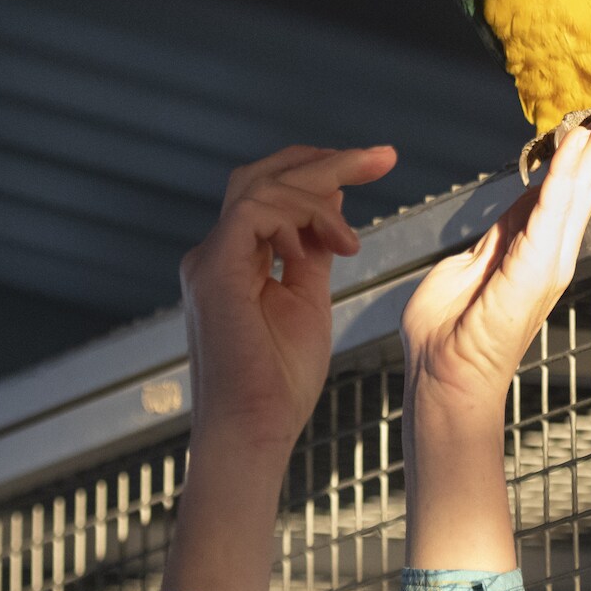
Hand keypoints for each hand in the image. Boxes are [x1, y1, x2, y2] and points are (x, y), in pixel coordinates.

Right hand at [180, 144, 398, 452]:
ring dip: (319, 197)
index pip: (270, 191)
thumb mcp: (307, 300)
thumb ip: (312, 252)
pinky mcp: (213, 272)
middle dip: (325, 161)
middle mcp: (215, 253)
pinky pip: (253, 213)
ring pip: (260, 187)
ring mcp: (209, 260)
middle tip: (382, 158)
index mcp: (234, 259)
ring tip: (351, 241)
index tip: (374, 165)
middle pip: (263, 176)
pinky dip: (296, 219)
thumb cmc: (278, 383)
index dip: (319, 171)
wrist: (254, 433)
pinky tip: (326, 249)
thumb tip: (330, 207)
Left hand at [399, 69, 590, 570]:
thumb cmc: (451, 330)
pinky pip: (549, 210)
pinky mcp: (531, 268)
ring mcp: (547, 255)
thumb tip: (514, 216)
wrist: (444, 377)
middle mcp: (552, 243)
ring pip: (582, 180)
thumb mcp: (472, 265)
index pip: (571, 172)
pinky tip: (579, 140)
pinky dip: (564, 174)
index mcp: (536, 238)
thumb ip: (497, 237)